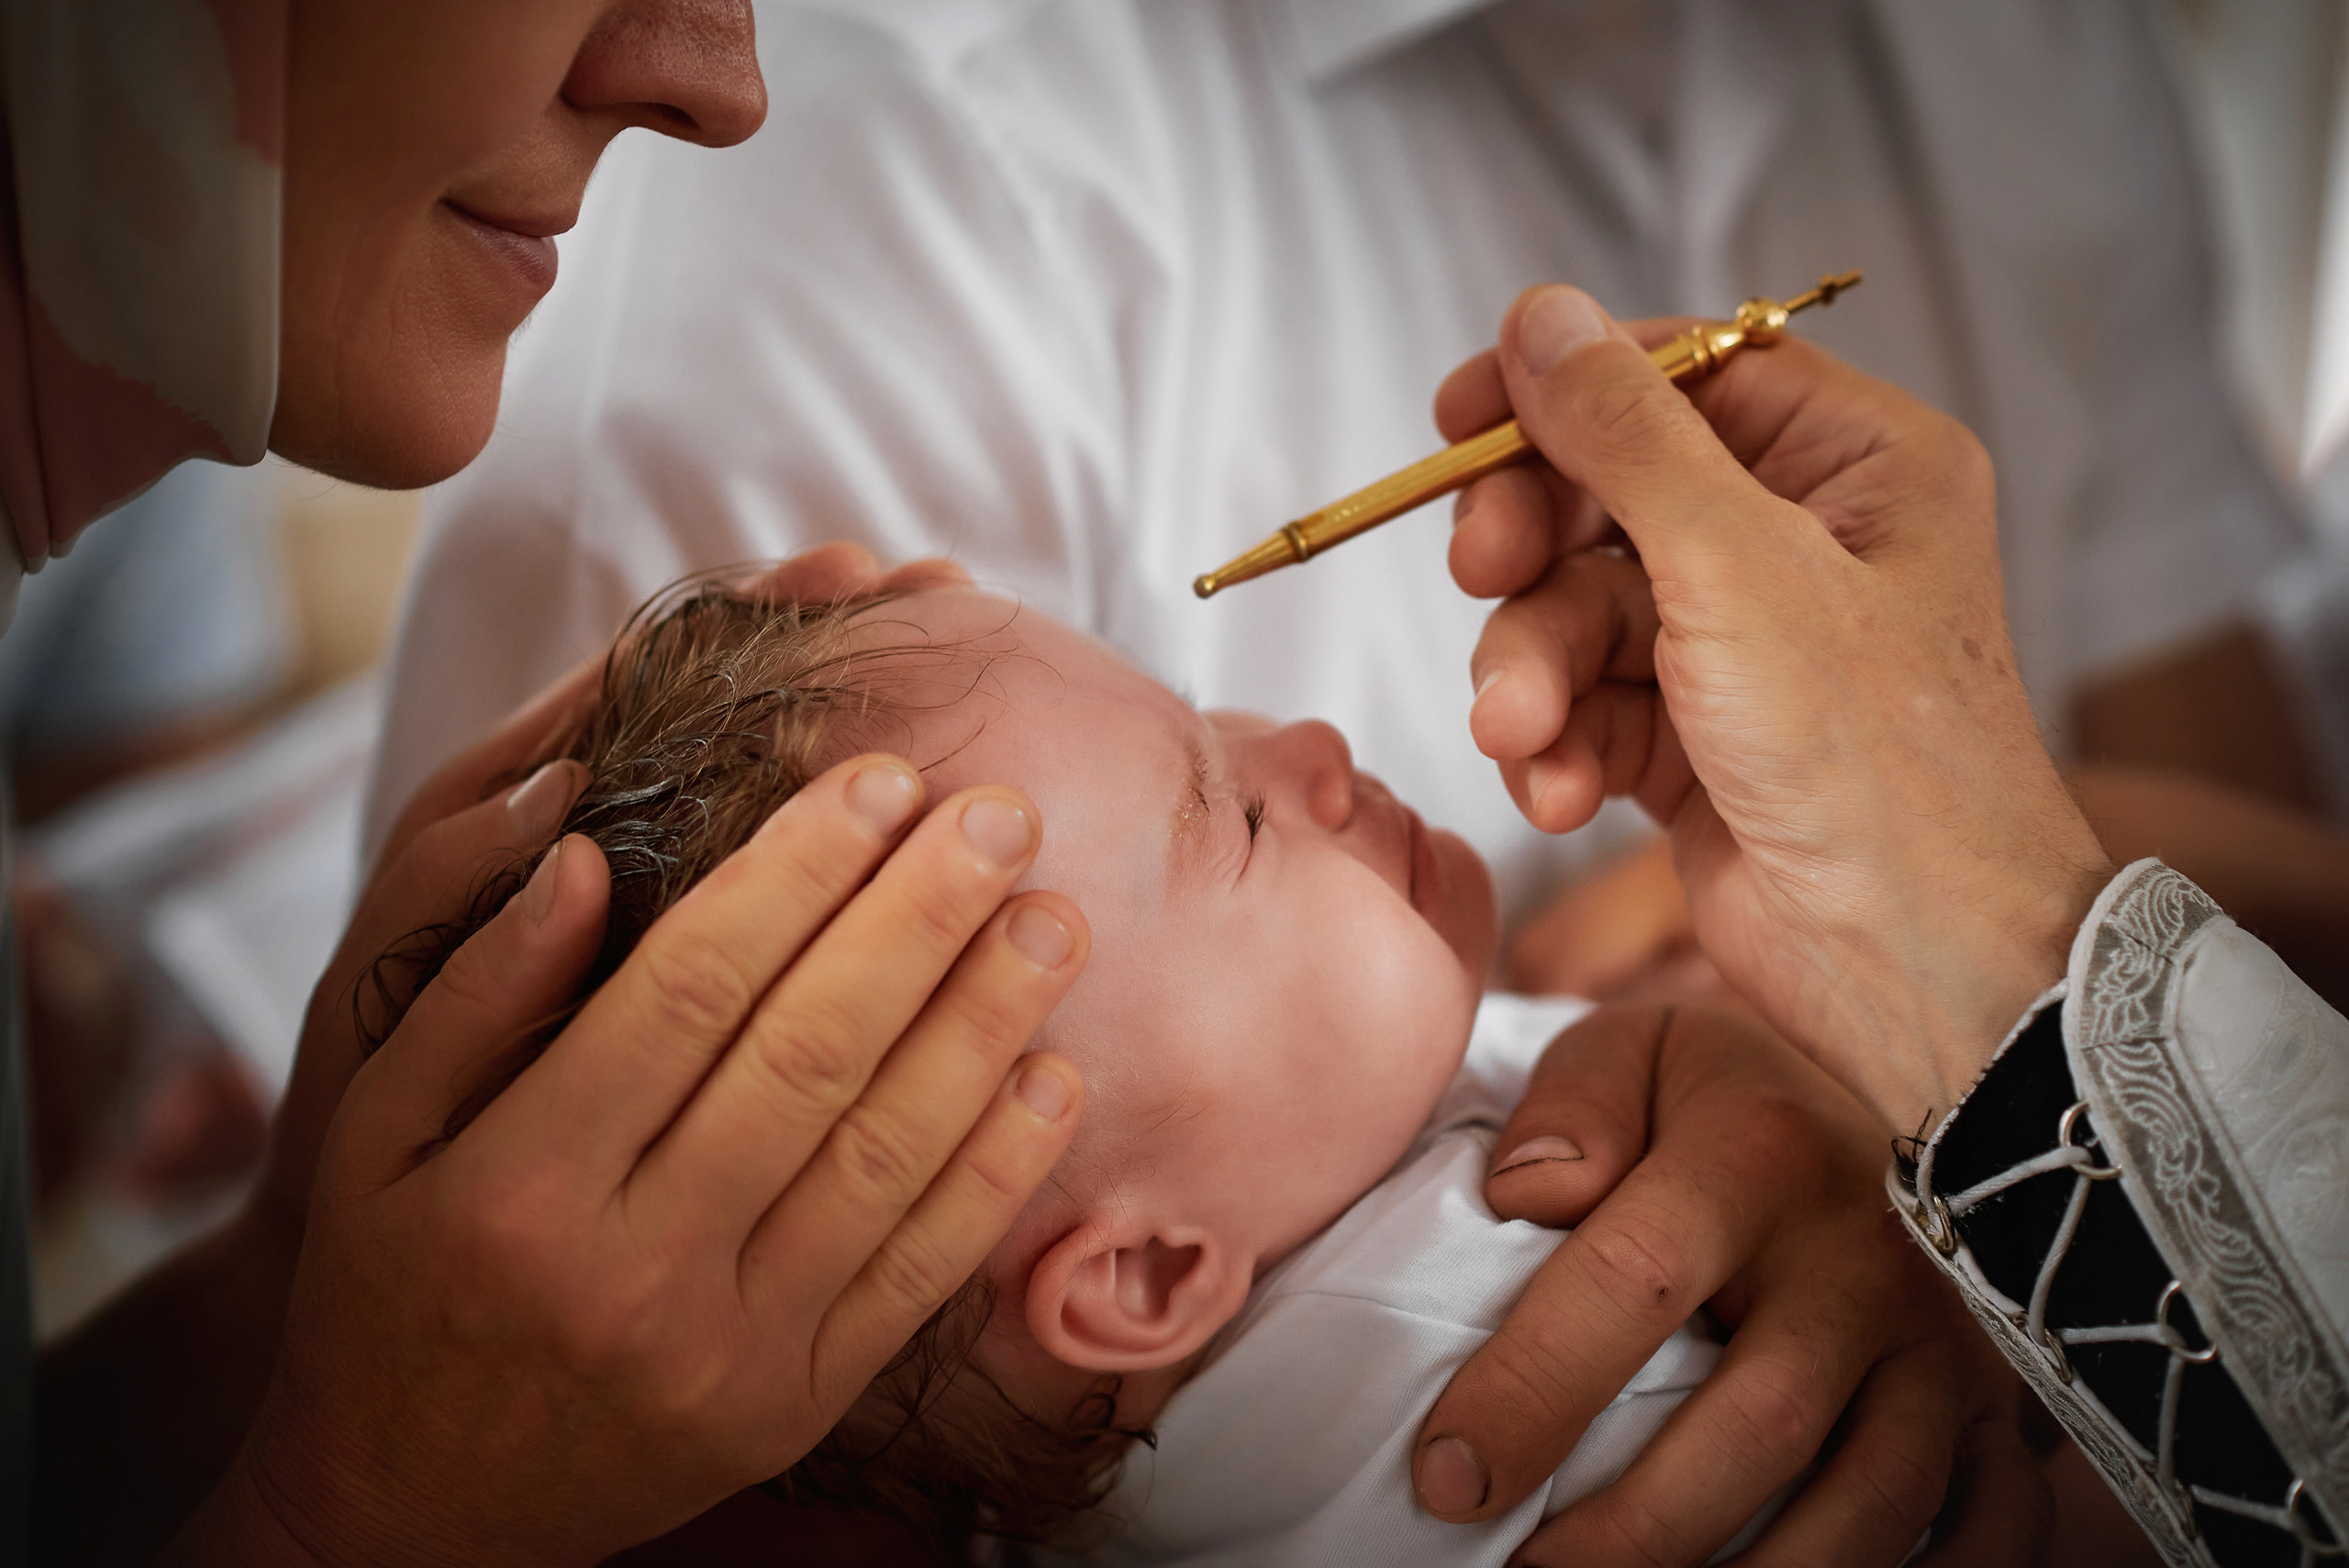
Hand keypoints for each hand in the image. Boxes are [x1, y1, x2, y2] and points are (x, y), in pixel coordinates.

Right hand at [171, 545, 1087, 1565]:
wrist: (414, 1514)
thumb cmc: (390, 1291)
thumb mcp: (373, 1136)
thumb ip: (473, 993)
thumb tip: (581, 853)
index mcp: (522, 1181)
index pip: (687, 990)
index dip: (796, 872)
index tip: (878, 781)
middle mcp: (634, 1267)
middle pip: (810, 1055)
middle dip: (920, 918)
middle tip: (1003, 814)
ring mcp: (730, 1347)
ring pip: (886, 1157)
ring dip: (984, 1026)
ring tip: (1052, 919)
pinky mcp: (798, 1405)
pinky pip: (919, 1273)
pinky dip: (997, 1172)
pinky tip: (1050, 1075)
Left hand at [1414, 1005, 2052, 1565]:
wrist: (1878, 1102)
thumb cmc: (1719, 1099)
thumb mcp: (1633, 1054)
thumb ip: (1569, 1109)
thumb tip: (1530, 1199)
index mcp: (1759, 1153)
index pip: (1633, 1282)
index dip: (1532, 1389)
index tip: (1448, 1475)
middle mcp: (1870, 1252)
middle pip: (1760, 1425)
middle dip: (1634, 1529)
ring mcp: (1949, 1341)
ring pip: (1874, 1503)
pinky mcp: (2002, 1411)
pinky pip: (1990, 1532)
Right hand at [1442, 289, 2113, 1131]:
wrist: (1915, 969)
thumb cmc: (1874, 760)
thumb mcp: (1737, 567)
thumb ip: (1626, 436)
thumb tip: (1540, 316)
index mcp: (1852, 465)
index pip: (1682, 374)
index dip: (1563, 388)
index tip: (1459, 419)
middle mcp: (1796, 541)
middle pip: (1605, 491)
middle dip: (1531, 548)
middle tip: (1482, 570)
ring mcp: (1739, 645)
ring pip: (1576, 607)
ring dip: (1531, 668)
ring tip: (1521, 732)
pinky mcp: (1689, 738)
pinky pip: (1583, 702)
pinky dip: (1556, 743)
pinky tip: (1561, 791)